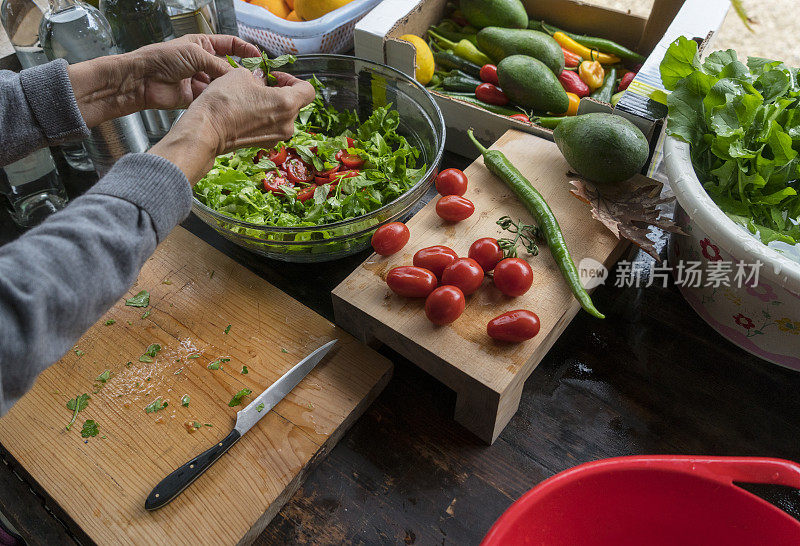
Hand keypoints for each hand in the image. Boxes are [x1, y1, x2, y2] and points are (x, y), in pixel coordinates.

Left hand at [68, 34, 260, 126]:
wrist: (142, 80)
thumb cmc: (162, 59)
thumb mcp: (195, 54)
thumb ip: (219, 65)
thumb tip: (239, 76)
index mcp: (202, 45)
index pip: (229, 45)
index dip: (245, 50)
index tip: (259, 57)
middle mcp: (203, 62)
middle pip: (229, 67)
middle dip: (241, 72)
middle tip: (256, 79)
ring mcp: (200, 80)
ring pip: (223, 84)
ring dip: (231, 88)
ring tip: (244, 92)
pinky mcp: (197, 97)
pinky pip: (214, 98)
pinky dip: (221, 99)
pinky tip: (229, 101)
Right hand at [149, 68, 315, 183]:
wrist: (206, 130)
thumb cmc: (223, 103)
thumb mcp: (241, 75)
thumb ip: (258, 76)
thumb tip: (261, 79)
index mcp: (287, 104)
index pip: (308, 90)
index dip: (293, 79)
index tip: (276, 77)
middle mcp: (287, 124)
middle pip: (295, 103)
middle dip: (280, 91)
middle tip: (261, 84)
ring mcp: (276, 136)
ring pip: (283, 116)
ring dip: (272, 104)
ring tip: (251, 97)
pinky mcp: (265, 143)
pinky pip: (272, 126)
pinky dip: (264, 117)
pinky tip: (246, 111)